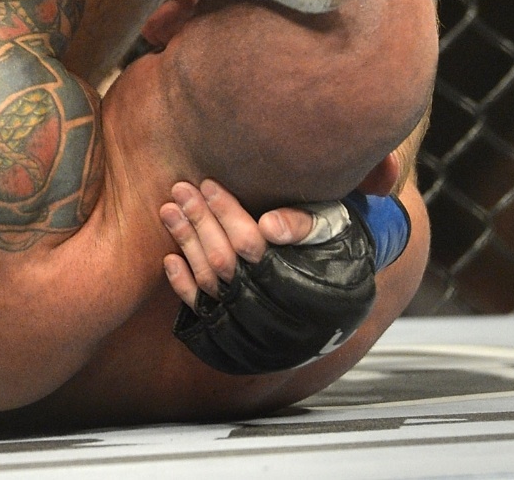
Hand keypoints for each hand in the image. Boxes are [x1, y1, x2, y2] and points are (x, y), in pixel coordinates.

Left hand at [162, 179, 384, 375]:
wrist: (343, 294)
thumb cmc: (334, 247)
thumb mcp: (331, 228)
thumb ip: (303, 225)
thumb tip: (269, 226)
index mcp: (293, 276)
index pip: (250, 244)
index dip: (228, 214)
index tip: (209, 184)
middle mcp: (268, 302)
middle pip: (224, 261)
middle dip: (200, 222)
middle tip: (181, 189)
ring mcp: (248, 319)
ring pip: (209, 281)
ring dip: (187, 244)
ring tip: (169, 210)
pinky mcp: (233, 328)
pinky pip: (203, 310)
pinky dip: (183, 286)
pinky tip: (170, 259)